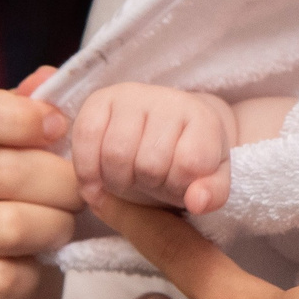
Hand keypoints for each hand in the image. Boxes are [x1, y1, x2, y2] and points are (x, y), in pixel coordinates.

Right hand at [0, 70, 88, 298]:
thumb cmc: (17, 214)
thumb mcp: (27, 158)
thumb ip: (30, 115)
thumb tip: (46, 78)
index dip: (10, 116)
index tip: (58, 128)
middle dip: (60, 183)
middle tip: (80, 194)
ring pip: (4, 226)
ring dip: (52, 228)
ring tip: (59, 229)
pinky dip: (31, 277)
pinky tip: (30, 273)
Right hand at [71, 84, 239, 213]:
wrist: (163, 133)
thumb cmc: (186, 160)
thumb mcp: (211, 180)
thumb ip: (213, 194)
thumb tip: (197, 202)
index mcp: (203, 119)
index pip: (189, 165)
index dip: (179, 187)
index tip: (178, 183)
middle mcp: (169, 99)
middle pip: (149, 164)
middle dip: (148, 185)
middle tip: (150, 183)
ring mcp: (133, 96)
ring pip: (115, 154)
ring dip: (117, 182)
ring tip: (128, 180)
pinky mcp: (99, 100)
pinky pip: (85, 137)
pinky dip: (87, 171)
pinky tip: (96, 185)